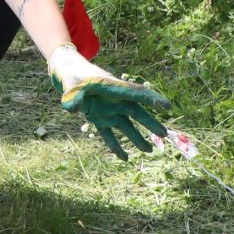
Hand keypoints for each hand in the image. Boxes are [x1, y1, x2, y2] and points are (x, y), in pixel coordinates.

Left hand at [47, 44, 169, 159]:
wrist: (67, 75)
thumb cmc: (73, 75)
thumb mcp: (71, 83)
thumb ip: (73, 95)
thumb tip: (74, 109)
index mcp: (113, 87)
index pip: (136, 93)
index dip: (152, 99)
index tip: (167, 106)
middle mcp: (115, 100)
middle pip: (136, 112)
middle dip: (150, 123)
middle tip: (164, 134)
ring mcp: (108, 110)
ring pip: (126, 126)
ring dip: (137, 138)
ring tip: (149, 151)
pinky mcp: (99, 118)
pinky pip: (109, 135)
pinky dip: (116, 146)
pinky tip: (124, 158)